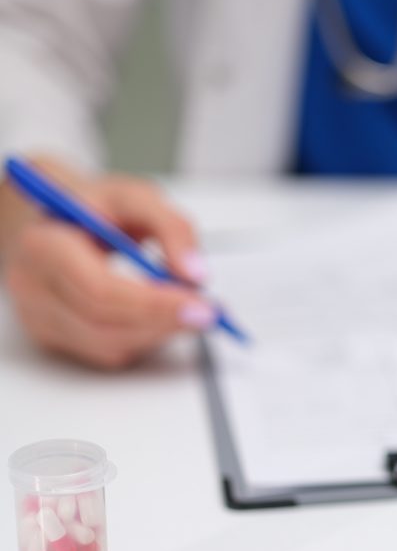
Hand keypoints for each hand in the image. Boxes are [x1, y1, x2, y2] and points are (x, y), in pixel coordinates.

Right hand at [0, 156, 210, 368]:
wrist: (57, 220)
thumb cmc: (95, 207)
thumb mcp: (137, 198)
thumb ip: (173, 228)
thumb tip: (196, 274)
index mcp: (46, 245)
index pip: (100, 290)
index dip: (154, 303)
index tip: (201, 305)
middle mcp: (34, 286)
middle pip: (105, 324)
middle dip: (165, 321)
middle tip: (209, 313)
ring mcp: (39, 316)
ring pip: (108, 346)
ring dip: (158, 333)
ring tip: (188, 309)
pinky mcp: (53, 337)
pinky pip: (106, 352)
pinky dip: (143, 338)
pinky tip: (160, 316)